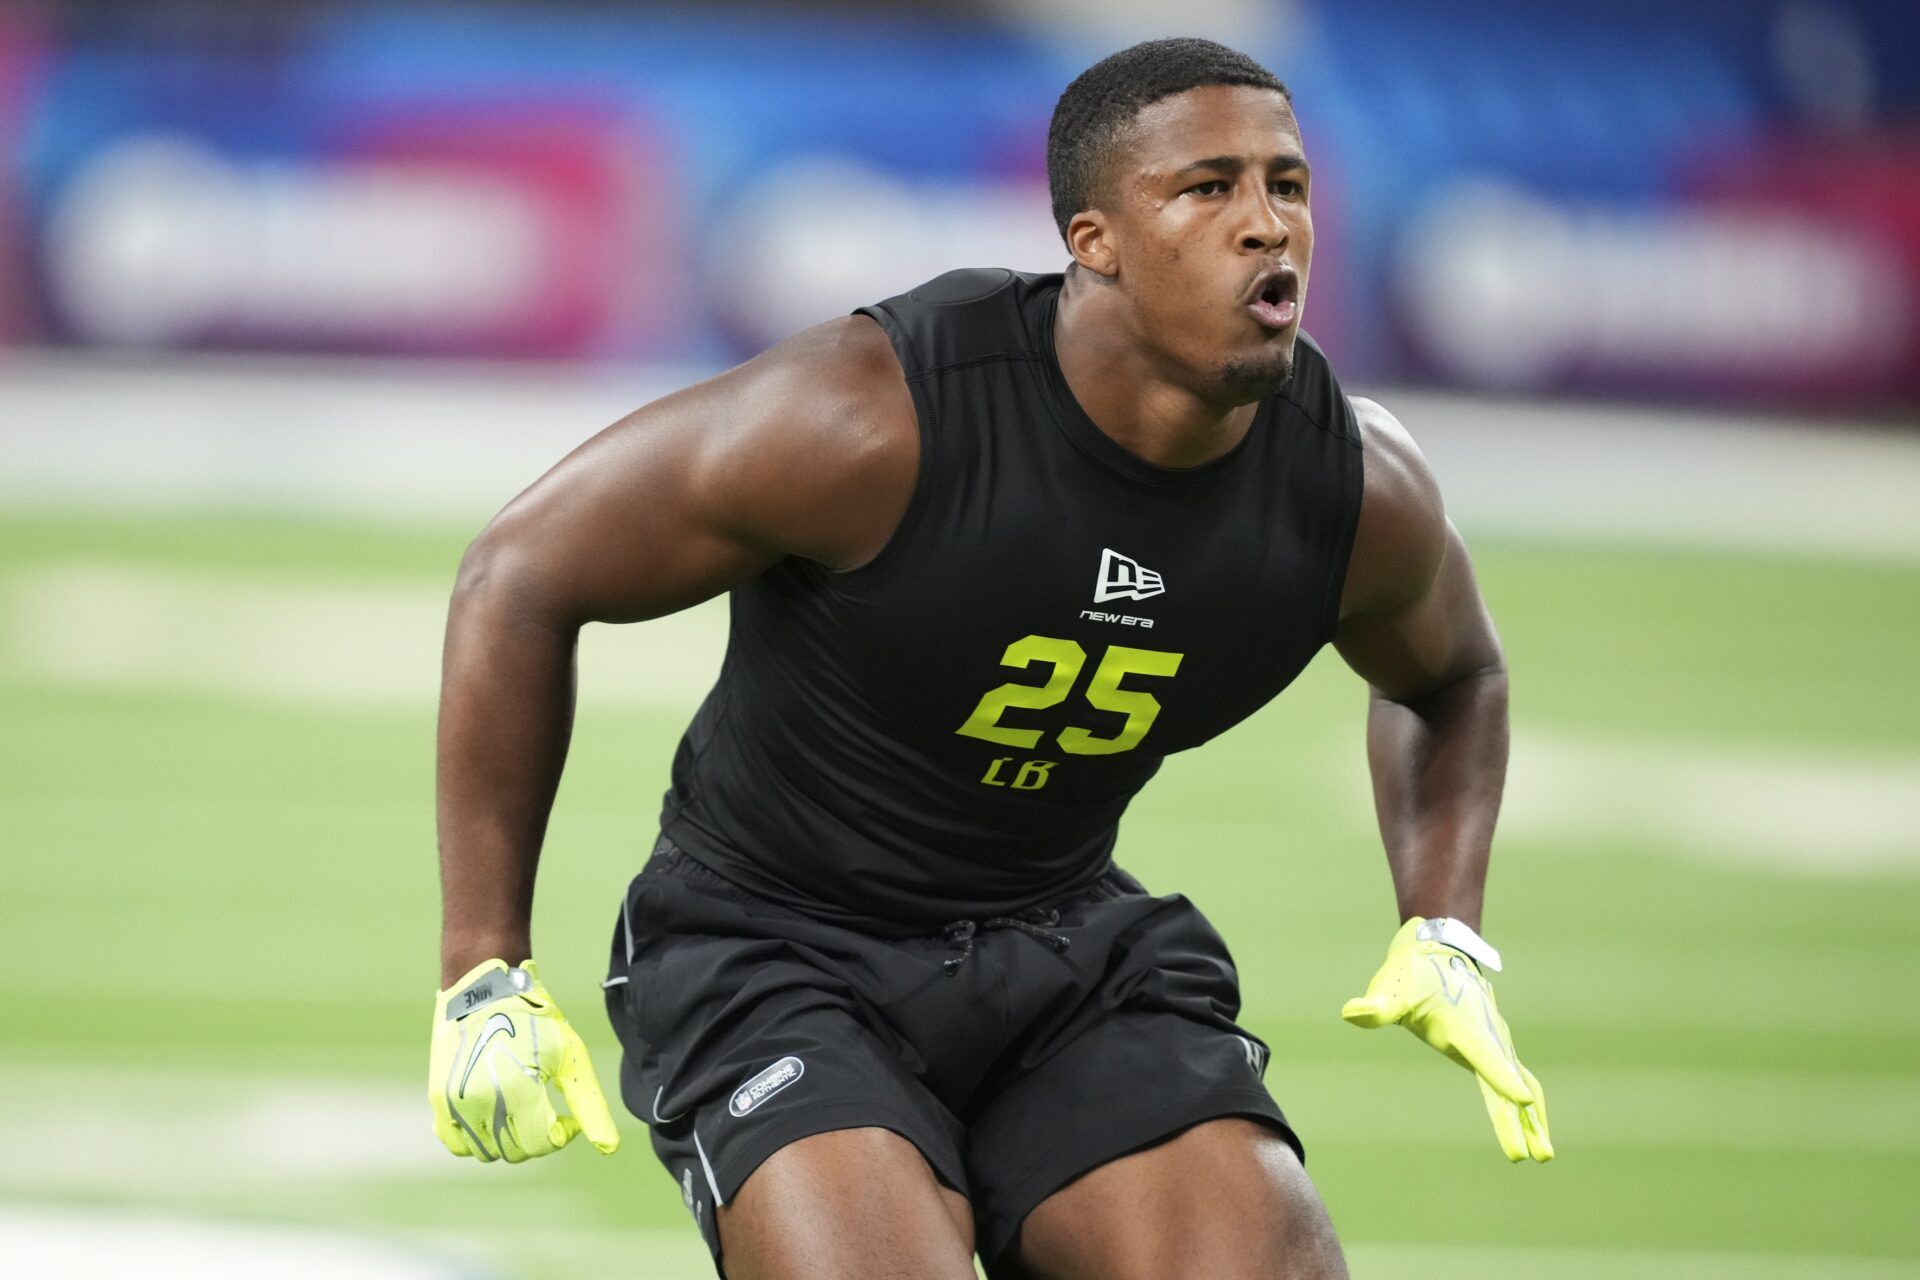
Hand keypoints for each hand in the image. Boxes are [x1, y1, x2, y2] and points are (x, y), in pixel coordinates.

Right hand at [429, 958, 621, 1162]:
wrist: (485, 988)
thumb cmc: (535, 1019)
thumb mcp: (571, 1057)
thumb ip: (590, 1106)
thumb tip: (610, 1148)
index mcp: (518, 1092)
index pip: (541, 1144)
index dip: (561, 1135)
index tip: (566, 1118)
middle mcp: (482, 1103)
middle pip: (514, 1151)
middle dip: (535, 1137)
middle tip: (542, 1109)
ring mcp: (455, 1103)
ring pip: (485, 1151)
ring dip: (506, 1140)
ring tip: (518, 1110)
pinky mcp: (438, 1099)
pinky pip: (454, 1141)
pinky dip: (474, 1138)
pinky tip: (491, 1114)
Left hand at [1341, 917, 1552, 1162]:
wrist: (1437, 952)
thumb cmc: (1412, 973)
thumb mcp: (1391, 987)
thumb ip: (1378, 1006)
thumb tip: (1351, 1013)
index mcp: (1464, 1025)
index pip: (1485, 1055)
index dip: (1502, 1077)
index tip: (1522, 1100)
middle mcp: (1487, 1035)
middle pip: (1507, 1082)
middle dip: (1520, 1119)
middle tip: (1537, 1156)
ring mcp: (1495, 1041)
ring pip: (1521, 1082)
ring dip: (1533, 1119)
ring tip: (1544, 1156)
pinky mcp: (1494, 1046)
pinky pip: (1517, 1077)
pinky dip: (1529, 1105)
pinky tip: (1535, 1129)